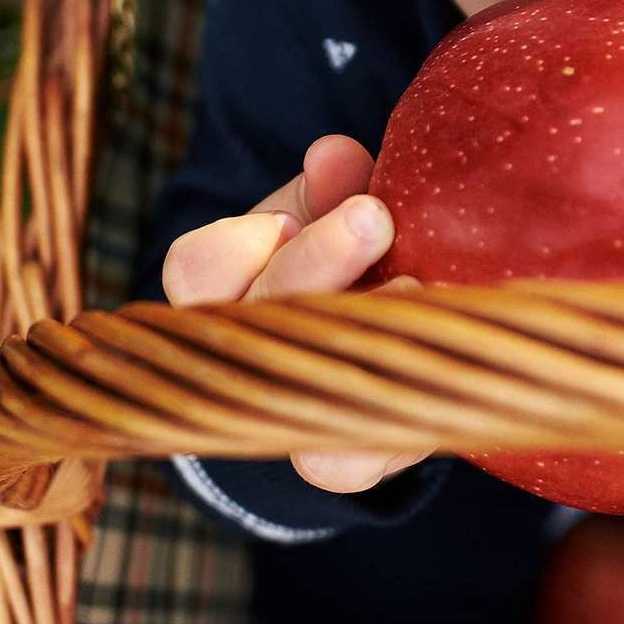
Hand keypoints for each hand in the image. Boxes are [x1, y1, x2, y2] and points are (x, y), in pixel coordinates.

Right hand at [161, 134, 424, 495]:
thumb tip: (334, 156)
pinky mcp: (344, 468)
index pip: (196, 267)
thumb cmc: (341, 270)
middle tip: (374, 218)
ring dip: (359, 333)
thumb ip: (330, 187)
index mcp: (220, 292)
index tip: (285, 219)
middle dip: (314, 263)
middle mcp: (243, 364)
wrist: (373, 366)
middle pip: (254, 319)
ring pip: (295, 386)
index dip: (237, 244)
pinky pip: (344, 464)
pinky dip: (389, 419)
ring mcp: (290, 421)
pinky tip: (427, 354)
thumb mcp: (327, 216)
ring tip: (415, 289)